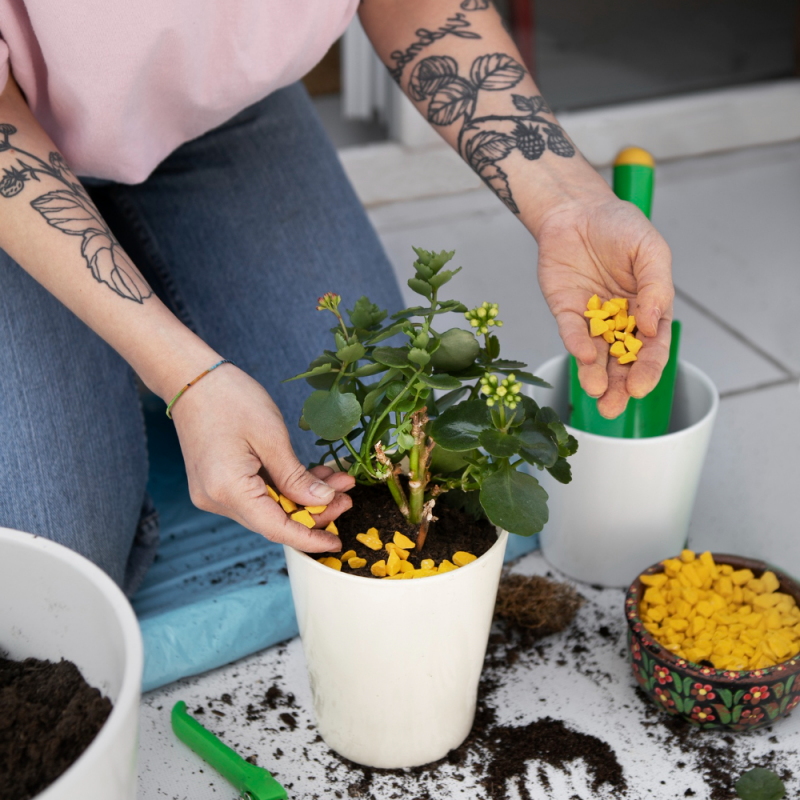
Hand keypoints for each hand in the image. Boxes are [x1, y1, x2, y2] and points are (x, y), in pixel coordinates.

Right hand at [170, 364, 352, 551]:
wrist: (192, 379)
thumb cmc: (230, 399)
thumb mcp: (272, 437)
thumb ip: (296, 477)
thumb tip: (323, 502)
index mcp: (228, 490)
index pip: (276, 528)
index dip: (310, 538)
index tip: (336, 543)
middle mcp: (216, 500)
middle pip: (274, 521)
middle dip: (313, 512)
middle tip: (347, 496)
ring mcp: (214, 494)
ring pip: (269, 509)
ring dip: (302, 498)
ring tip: (335, 482)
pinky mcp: (218, 484)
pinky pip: (258, 496)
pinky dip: (285, 489)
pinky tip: (312, 477)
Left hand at [536, 192, 673, 417]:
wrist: (577, 210)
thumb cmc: (620, 227)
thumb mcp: (650, 250)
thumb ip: (656, 286)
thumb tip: (654, 325)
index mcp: (648, 310)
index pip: (652, 348)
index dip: (648, 369)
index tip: (641, 387)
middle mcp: (620, 321)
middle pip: (623, 361)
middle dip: (620, 386)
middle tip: (615, 407)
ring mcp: (592, 319)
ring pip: (596, 355)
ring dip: (596, 376)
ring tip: (596, 393)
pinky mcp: (566, 311)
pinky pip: (572, 332)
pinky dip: (577, 345)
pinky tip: (584, 356)